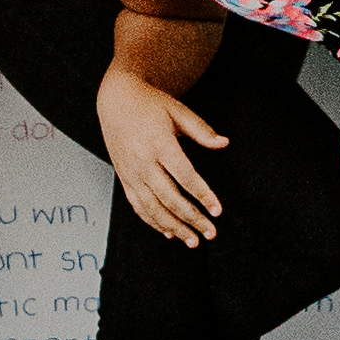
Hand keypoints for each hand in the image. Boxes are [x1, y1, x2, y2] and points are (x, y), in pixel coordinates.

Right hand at [100, 69, 228, 245]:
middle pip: (170, 198)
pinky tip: (168, 231)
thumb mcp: (178, 110)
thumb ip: (201, 130)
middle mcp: (143, 161)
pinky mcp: (124, 178)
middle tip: (210, 232)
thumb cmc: (149, 104)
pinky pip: (137, 205)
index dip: (203, 195)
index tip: (217, 210)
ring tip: (191, 240)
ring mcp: (131, 172)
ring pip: (152, 207)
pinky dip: (152, 221)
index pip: (185, 176)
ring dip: (173, 226)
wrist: (115, 100)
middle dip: (192, 218)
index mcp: (159, 143)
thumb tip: (223, 143)